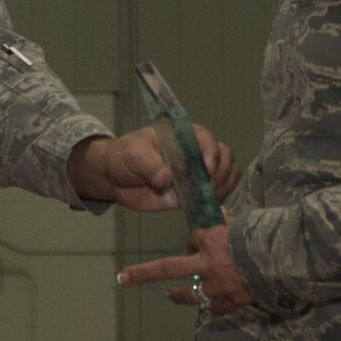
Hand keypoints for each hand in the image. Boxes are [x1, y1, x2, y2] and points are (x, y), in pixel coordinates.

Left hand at [67, 127, 237, 212]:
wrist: (114, 178)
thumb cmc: (124, 156)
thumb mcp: (133, 156)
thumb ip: (150, 166)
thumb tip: (165, 179)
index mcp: (183, 136)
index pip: (208, 140)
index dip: (212, 154)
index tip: (205, 170)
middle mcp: (195, 153)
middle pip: (226, 157)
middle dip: (221, 172)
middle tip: (206, 187)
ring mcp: (196, 174)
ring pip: (226, 175)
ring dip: (223, 186)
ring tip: (207, 196)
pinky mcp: (193, 194)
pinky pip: (215, 195)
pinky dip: (218, 199)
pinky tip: (208, 204)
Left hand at [116, 224, 255, 314]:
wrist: (285, 259)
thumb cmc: (264, 235)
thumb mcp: (242, 220)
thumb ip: (227, 220)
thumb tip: (220, 211)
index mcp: (209, 239)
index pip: (193, 237)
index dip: (196, 238)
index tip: (200, 238)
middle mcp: (208, 264)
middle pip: (168, 268)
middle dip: (142, 273)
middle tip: (123, 278)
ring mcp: (219, 285)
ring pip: (192, 294)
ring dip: (180, 295)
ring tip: (170, 295)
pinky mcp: (234, 301)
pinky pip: (218, 308)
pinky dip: (213, 308)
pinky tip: (209, 308)